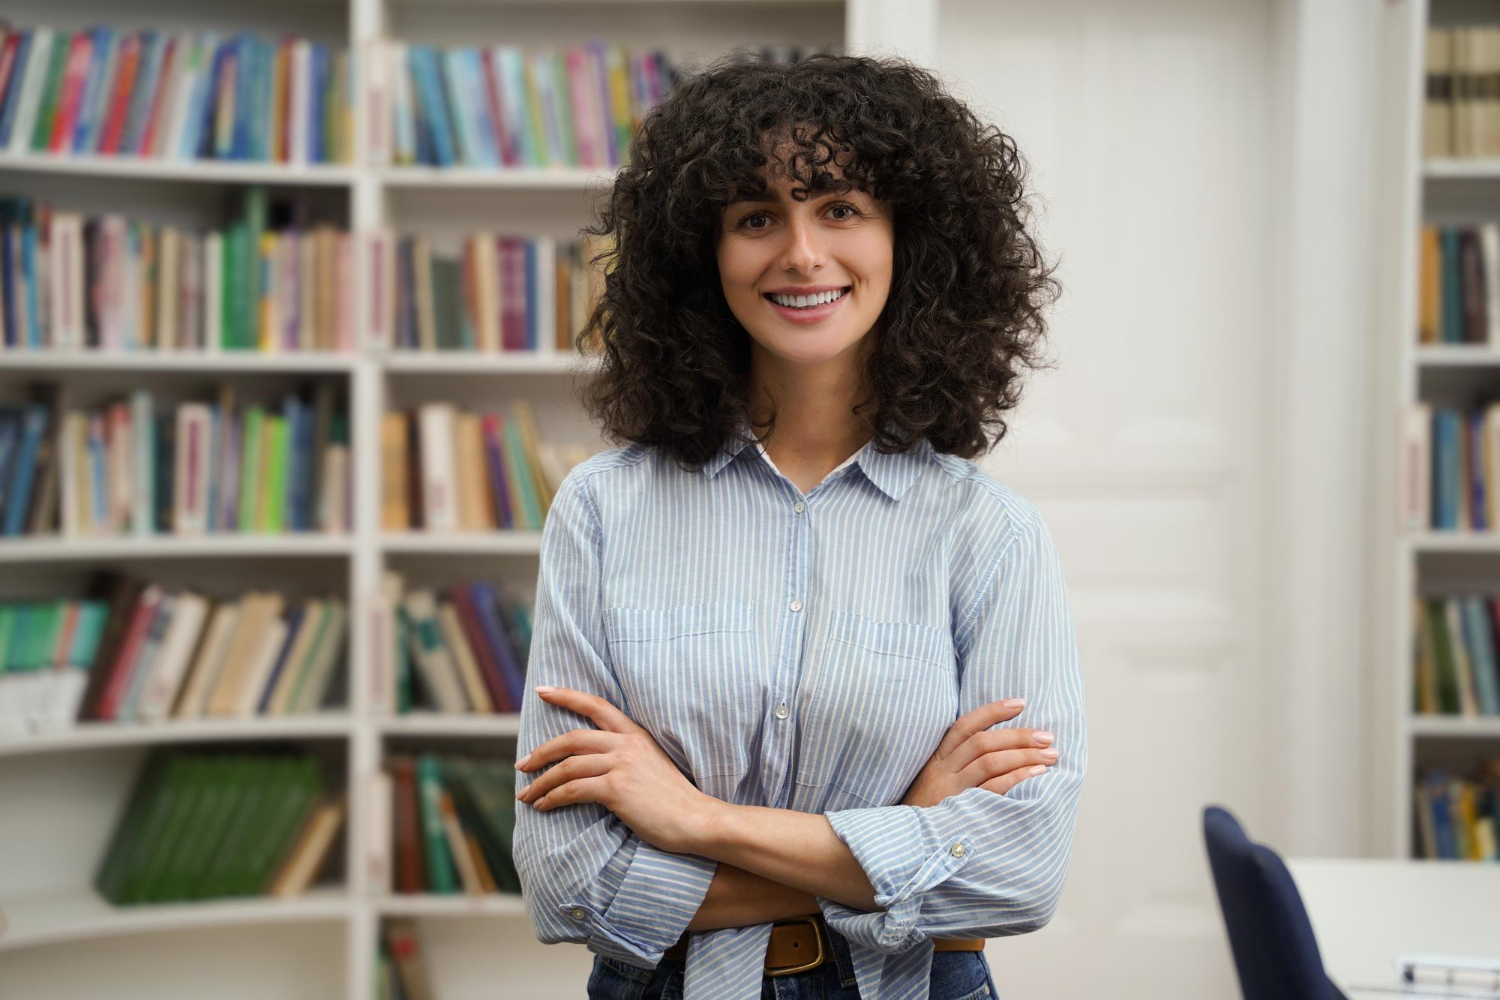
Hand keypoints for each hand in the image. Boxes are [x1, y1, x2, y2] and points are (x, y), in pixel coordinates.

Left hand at [514, 686, 717, 854]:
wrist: (696, 819)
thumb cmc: (675, 800)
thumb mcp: (653, 765)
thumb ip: (628, 756)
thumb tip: (596, 763)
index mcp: (636, 735)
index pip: (596, 705)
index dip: (567, 696)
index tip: (542, 690)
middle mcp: (626, 744)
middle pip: (571, 738)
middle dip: (541, 752)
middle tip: (522, 764)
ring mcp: (621, 765)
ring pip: (567, 766)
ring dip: (541, 781)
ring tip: (526, 794)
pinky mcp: (616, 789)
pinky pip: (572, 790)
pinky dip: (552, 798)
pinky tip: (543, 806)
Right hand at [901, 698, 1057, 806]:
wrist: (907, 845)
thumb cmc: (929, 812)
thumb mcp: (934, 782)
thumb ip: (957, 764)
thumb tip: (999, 747)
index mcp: (937, 759)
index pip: (965, 726)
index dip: (992, 712)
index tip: (1020, 703)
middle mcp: (942, 771)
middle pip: (982, 743)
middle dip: (1018, 736)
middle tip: (1047, 737)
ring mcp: (951, 791)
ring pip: (989, 762)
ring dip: (1023, 755)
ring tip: (1050, 755)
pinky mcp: (961, 811)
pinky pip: (992, 790)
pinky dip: (1016, 778)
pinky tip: (1036, 774)